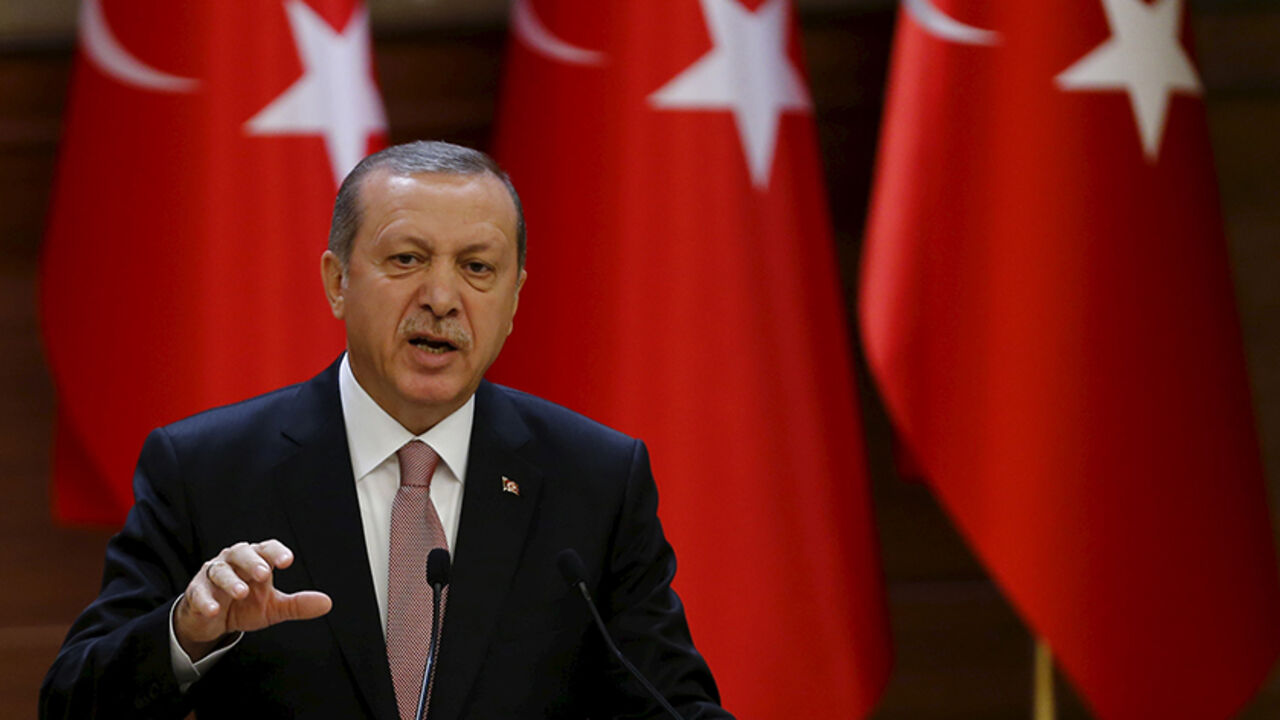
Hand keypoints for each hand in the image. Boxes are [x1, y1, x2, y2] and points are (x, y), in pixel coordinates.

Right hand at [174, 539, 331, 660]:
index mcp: (255, 560)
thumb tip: (327, 603)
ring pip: (220, 570)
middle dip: (253, 562)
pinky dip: (205, 601)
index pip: (267, 549)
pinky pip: (199, 593)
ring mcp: (212, 575)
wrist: (212, 620)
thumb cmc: (245, 605)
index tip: (287, 562)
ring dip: (230, 580)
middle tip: (264, 574)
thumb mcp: (272, 607)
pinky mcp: (196, 592)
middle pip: (242, 553)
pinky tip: (214, 610)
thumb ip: (297, 604)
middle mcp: (233, 562)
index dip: (276, 552)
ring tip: (241, 592)